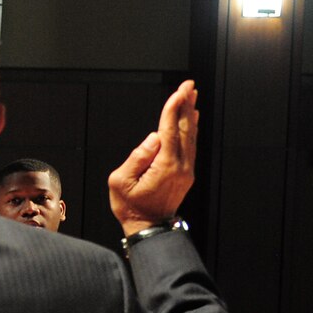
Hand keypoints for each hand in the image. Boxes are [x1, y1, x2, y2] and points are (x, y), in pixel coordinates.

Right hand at [108, 80, 197, 233]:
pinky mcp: (186, 173)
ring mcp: (186, 169)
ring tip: (191, 97)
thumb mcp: (120, 182)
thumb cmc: (131, 206)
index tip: (179, 91)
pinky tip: (191, 120)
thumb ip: (137, 157)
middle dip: (186, 105)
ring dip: (190, 115)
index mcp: (164, 165)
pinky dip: (191, 129)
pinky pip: (191, 145)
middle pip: (185, 129)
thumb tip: (153, 139)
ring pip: (191, 136)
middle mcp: (180, 165)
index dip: (174, 108)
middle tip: (189, 86)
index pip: (169, 130)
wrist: (149, 227)